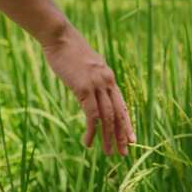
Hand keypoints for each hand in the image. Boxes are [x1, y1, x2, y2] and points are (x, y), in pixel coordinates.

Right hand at [41, 23, 135, 155]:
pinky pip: (92, 114)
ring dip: (109, 137)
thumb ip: (92, 79)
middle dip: (122, 134)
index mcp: (109, 77)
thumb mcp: (85, 67)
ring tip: (109, 153)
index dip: (126, 122)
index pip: (121, 105)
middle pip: (119, 113)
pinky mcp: (84, 88)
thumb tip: (90, 91)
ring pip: (108, 117)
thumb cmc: (69, 51)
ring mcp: (97, 85)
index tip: (131, 138)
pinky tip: (89, 142)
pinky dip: (92, 130)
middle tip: (125, 152)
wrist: (60, 37)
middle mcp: (107, 82)